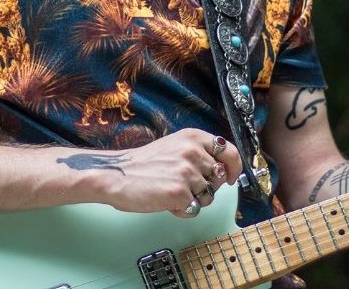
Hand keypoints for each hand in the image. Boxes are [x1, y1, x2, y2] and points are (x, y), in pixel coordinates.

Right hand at [91, 128, 242, 217]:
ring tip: (171, 192)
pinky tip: (166, 202)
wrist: (115, 174)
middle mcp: (193, 152)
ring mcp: (187, 173)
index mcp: (193, 137)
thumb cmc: (142, 164)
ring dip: (192, 199)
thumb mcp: (174, 146)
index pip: (229, 151)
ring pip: (208, 196)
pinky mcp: (180, 193)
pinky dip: (181, 211)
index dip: (233, 167)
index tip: (229, 177)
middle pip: (218, 178)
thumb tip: (222, 171)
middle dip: (205, 186)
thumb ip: (199, 153)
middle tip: (183, 185)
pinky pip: (194, 210)